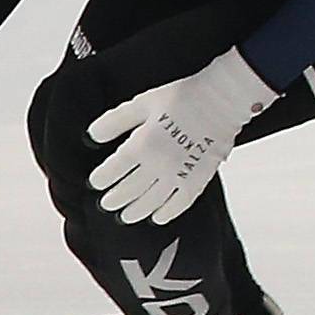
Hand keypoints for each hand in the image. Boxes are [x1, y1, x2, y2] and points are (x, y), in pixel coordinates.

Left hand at [83, 50, 276, 226]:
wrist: (222, 100)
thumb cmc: (182, 97)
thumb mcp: (142, 103)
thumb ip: (115, 122)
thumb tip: (92, 136)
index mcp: (142, 145)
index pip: (112, 171)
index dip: (101, 179)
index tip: (96, 182)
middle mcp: (158, 164)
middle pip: (128, 191)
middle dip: (114, 199)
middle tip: (107, 203)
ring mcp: (179, 174)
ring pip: (151, 202)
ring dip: (135, 211)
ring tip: (126, 216)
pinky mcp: (199, 178)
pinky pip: (180, 203)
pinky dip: (167, 213)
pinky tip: (158, 217)